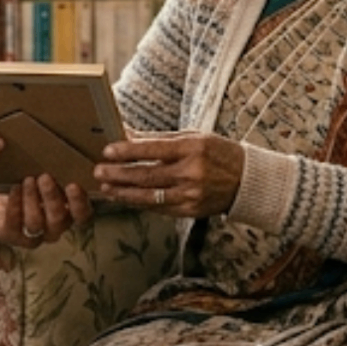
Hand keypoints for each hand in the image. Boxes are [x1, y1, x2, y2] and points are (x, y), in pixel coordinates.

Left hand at [0, 174, 94, 248]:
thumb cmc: (26, 182)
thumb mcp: (43, 176)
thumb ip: (57, 172)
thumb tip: (63, 155)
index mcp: (67, 214)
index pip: (82, 216)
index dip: (79, 203)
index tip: (73, 185)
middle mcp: (52, 228)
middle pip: (58, 219)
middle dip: (52, 198)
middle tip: (45, 177)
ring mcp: (32, 236)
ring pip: (36, 223)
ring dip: (32, 199)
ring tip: (28, 180)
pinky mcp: (11, 236)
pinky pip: (14, 224)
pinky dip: (15, 204)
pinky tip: (14, 188)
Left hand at [92, 130, 244, 218]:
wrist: (247, 180)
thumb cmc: (217, 152)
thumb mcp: (193, 137)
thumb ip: (160, 139)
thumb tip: (128, 134)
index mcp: (193, 148)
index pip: (153, 150)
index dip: (128, 151)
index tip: (107, 151)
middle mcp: (192, 172)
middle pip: (148, 175)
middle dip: (119, 174)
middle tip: (98, 171)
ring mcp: (192, 194)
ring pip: (150, 196)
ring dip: (124, 193)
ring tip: (106, 188)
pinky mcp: (191, 211)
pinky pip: (160, 209)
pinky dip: (140, 203)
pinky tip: (126, 198)